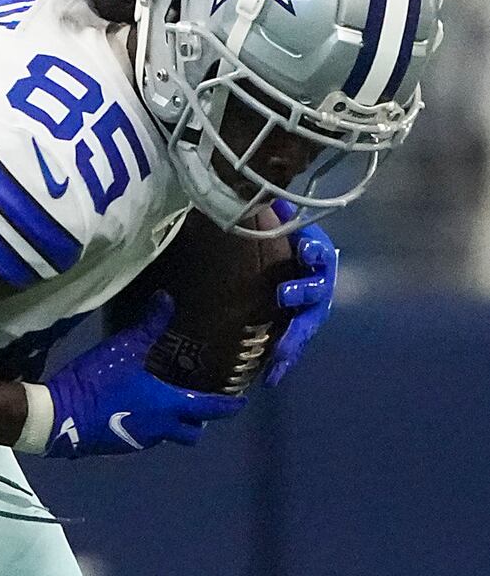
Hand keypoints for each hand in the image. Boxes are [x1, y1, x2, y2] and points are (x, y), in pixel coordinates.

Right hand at [27, 293, 243, 456]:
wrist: (56, 418)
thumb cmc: (96, 382)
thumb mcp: (123, 348)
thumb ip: (148, 326)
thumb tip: (167, 298)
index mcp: (168, 404)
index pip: (209, 408)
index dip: (227, 406)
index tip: (239, 403)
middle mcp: (160, 427)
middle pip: (192, 432)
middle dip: (199, 421)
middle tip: (197, 406)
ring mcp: (138, 441)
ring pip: (167, 436)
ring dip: (171, 424)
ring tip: (164, 407)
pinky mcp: (118, 447)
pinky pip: (143, 439)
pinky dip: (147, 428)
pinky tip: (132, 413)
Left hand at [264, 218, 336, 388]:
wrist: (264, 264)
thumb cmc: (267, 241)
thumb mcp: (268, 225)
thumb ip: (268, 215)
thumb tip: (257, 196)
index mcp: (312, 254)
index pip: (318, 251)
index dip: (314, 250)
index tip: (303, 250)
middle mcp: (317, 281)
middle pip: (317, 290)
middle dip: (303, 293)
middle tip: (285, 294)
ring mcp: (309, 307)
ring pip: (307, 324)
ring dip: (294, 338)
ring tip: (279, 354)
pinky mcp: (296, 327)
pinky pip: (292, 344)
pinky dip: (282, 361)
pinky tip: (270, 378)